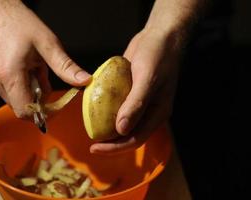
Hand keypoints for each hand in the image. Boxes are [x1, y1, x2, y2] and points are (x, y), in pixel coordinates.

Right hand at [0, 1, 90, 117]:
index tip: (57, 107)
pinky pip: (11, 92)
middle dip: (39, 101)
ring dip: (32, 92)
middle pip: (22, 108)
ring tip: (36, 68)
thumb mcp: (48, 43)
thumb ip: (65, 66)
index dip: (44, 114)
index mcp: (11, 76)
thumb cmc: (20, 24)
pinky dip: (24, 86)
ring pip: (17, 101)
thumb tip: (85, 81)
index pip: (26, 111)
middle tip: (47, 79)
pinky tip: (28, 68)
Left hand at [90, 29, 180, 153]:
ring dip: (108, 128)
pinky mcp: (131, 91)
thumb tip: (121, 130)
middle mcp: (149, 111)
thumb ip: (136, 104)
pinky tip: (93, 109)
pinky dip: (106, 110)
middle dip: (110, 142)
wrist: (159, 35)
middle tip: (91, 144)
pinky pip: (118, 105)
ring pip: (122, 121)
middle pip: (128, 134)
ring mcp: (140, 102)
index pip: (135, 138)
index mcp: (157, 113)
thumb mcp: (147, 79)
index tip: (95, 148)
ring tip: (91, 130)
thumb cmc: (158, 56)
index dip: (115, 147)